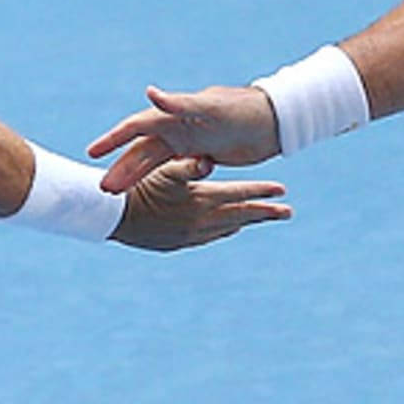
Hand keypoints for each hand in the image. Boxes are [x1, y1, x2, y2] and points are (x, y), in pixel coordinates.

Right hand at [88, 84, 281, 192]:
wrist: (270, 120)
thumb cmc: (239, 111)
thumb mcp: (208, 108)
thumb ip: (178, 104)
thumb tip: (150, 92)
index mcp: (174, 117)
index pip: (135, 127)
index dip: (113, 139)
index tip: (92, 152)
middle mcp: (175, 129)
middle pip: (141, 151)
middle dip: (121, 169)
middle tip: (103, 190)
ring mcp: (186, 143)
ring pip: (154, 164)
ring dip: (135, 179)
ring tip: (117, 198)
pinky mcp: (199, 155)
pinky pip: (172, 171)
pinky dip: (159, 182)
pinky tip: (150, 195)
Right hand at [110, 156, 289, 251]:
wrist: (115, 218)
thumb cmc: (138, 189)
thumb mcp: (164, 172)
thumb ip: (188, 166)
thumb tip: (209, 161)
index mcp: (201, 200)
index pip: (238, 195)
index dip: (261, 191)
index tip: (283, 190)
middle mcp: (201, 221)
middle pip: (240, 216)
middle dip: (265, 213)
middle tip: (288, 212)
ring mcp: (191, 235)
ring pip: (227, 227)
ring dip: (245, 221)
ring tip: (262, 217)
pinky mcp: (180, 242)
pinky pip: (210, 236)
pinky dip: (224, 230)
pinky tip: (227, 228)